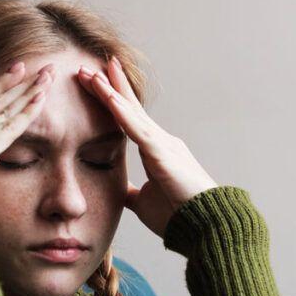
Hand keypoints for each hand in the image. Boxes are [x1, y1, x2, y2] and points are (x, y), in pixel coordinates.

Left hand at [76, 56, 219, 238]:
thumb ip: (131, 192)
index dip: (112, 102)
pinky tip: (109, 97)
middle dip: (109, 87)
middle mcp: (160, 142)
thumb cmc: (178, 216)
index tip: (96, 84)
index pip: (128, 121)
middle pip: (128, 109)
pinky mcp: (163, 154)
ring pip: (131, 113)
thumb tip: (120, 191)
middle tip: (89, 67)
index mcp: (156, 151)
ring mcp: (163, 144)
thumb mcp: (144, 202)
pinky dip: (122, 113)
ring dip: (110, 92)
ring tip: (93, 73)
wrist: (205, 227)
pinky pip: (138, 129)